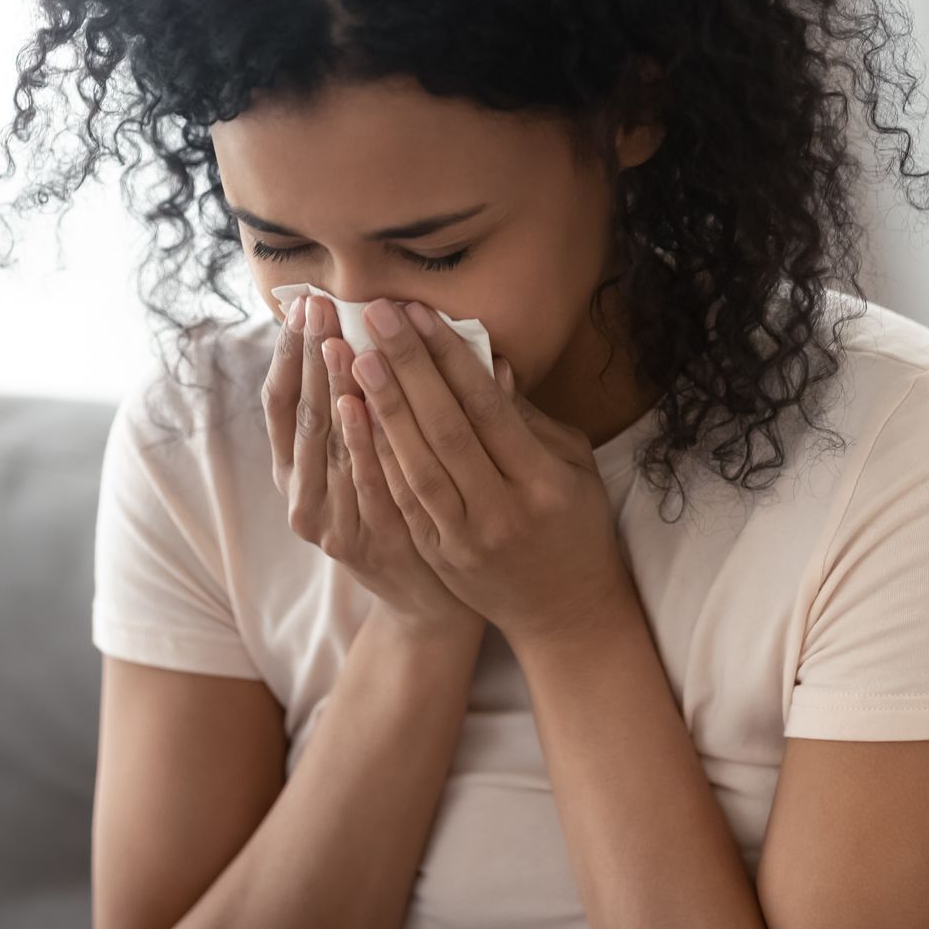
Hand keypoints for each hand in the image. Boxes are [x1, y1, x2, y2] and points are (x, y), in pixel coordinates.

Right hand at [263, 292, 486, 643]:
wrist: (431, 600)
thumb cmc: (409, 510)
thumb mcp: (379, 455)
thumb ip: (376, 400)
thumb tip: (396, 324)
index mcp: (297, 468)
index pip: (280, 399)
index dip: (289, 352)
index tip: (302, 304)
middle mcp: (301, 494)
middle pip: (300, 414)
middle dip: (308, 356)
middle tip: (317, 306)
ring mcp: (327, 522)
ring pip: (324, 447)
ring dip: (330, 390)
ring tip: (335, 341)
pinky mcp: (358, 545)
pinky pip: (358, 484)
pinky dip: (357, 444)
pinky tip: (357, 405)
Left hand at [348, 297, 635, 651]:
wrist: (565, 613)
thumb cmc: (576, 524)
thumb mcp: (573, 465)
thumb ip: (528, 418)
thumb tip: (488, 363)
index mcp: (544, 481)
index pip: (487, 409)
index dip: (450, 359)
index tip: (420, 314)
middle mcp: (502, 511)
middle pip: (445, 430)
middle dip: (406, 368)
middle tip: (375, 318)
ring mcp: (465, 539)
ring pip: (415, 465)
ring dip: (381, 408)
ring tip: (353, 358)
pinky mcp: (438, 555)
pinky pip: (401, 499)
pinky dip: (377, 456)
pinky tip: (353, 418)